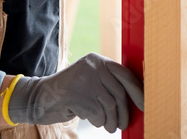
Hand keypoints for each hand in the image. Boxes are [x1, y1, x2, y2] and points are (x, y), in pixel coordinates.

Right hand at [8, 52, 143, 132]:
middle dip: (124, 113)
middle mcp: (92, 66)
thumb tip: (136, 99)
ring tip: (108, 126)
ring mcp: (83, 80)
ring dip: (111, 121)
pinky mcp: (76, 95)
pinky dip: (98, 121)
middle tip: (123, 124)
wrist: (41, 97)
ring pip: (109, 106)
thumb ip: (108, 83)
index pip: (125, 75)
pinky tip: (91, 118)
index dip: (137, 91)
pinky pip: (97, 114)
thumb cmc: (72, 92)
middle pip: (118, 93)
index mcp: (97, 60)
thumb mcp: (90, 80)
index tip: (145, 105)